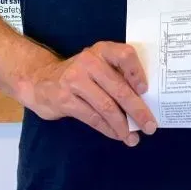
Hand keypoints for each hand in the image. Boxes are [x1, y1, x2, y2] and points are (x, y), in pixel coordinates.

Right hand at [20, 41, 156, 145]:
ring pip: (106, 107)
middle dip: (138, 110)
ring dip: (123, 126)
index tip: (146, 91)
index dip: (137, 73)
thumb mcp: (98, 65)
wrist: (40, 80)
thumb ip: (117, 74)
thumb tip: (145, 100)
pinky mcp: (64, 99)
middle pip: (119, 88)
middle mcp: (89, 62)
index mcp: (102, 50)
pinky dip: (108, 129)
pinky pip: (92, 117)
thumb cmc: (79, 74)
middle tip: (150, 126)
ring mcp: (75, 80)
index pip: (125, 55)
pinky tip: (117, 135)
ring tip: (134, 138)